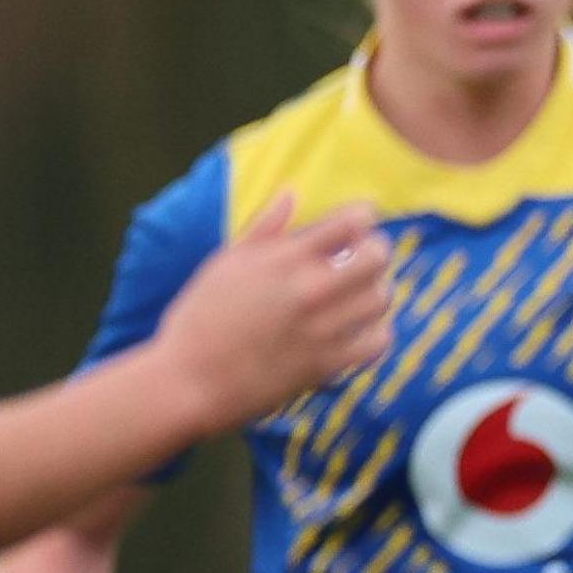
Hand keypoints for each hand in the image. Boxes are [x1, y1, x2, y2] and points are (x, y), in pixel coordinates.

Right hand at [151, 193, 393, 429]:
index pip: (349, 223)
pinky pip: (379, 341)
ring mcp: (322, 328)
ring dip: (375, 291)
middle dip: (376, 250)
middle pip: (377, 257)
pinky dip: (376, 332)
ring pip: (382, 298)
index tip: (361, 220)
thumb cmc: (201, 316)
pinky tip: (359, 328)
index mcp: (282, 259)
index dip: (363, 216)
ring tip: (358, 293)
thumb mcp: (225, 263)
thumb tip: (292, 192)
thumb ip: (265, 228)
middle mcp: (308, 290)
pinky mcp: (329, 364)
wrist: (190, 380)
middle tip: (366, 256)